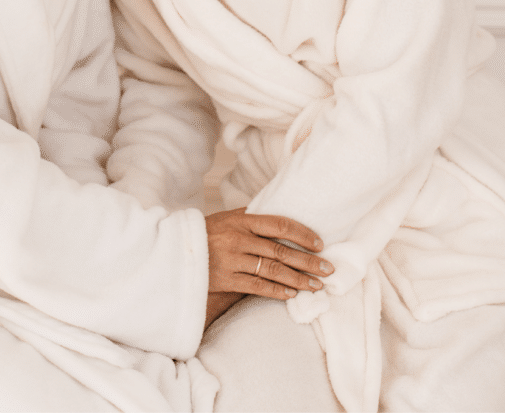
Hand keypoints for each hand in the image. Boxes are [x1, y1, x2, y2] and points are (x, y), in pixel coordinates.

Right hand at [205, 209, 333, 314]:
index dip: (302, 234)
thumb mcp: (227, 217)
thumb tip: (279, 210)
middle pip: (280, 251)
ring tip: (316, 285)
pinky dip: (277, 291)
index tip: (320, 244)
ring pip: (272, 271)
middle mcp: (238, 239)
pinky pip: (257, 287)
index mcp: (241, 221)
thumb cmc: (207, 232)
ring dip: (298, 279)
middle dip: (308, 261)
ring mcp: (232, 260)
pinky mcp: (226, 280)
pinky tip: (292, 294)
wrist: (176, 251)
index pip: (279, 225)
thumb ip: (251, 216)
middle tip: (328, 269)